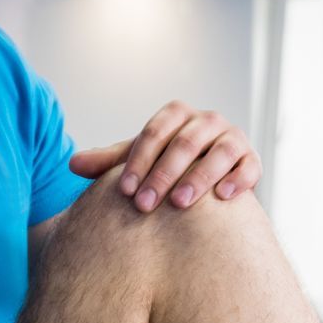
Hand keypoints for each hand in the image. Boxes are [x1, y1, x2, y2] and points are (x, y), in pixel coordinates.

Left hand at [70, 102, 261, 211]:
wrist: (206, 182)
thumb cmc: (165, 168)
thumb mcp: (138, 162)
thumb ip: (109, 162)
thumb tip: (72, 165)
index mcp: (176, 116)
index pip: (155, 132)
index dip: (138, 161)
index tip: (124, 192)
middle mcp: (206, 122)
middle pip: (185, 143)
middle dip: (163, 175)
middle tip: (144, 206)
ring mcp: (231, 139)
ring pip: (219, 152)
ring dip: (199, 177)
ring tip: (180, 203)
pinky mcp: (250, 160)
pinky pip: (249, 166)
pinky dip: (239, 180)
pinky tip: (224, 198)